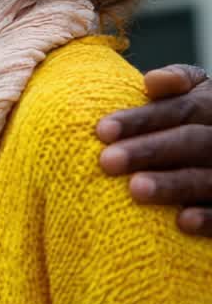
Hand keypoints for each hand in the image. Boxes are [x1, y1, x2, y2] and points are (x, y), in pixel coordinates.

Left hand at [97, 64, 211, 236]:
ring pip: (209, 179)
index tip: (102, 130)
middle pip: (193, 142)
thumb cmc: (190, 121)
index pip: (181, 109)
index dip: (143, 119)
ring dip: (173, 185)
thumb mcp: (195, 94)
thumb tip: (152, 81)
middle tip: (108, 161)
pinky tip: (181, 222)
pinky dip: (208, 218)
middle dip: (150, 151)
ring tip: (135, 189)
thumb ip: (176, 82)